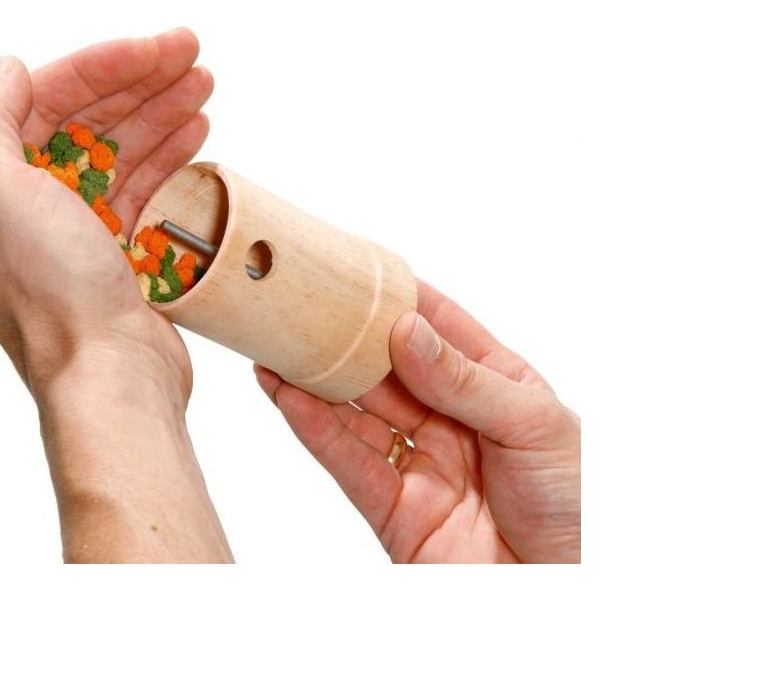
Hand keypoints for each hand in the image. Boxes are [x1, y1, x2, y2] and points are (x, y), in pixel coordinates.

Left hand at [0, 29, 210, 395]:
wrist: (110, 376)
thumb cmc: (52, 295)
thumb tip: (6, 68)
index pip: (36, 104)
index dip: (97, 68)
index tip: (151, 49)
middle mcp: (15, 208)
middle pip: (80, 122)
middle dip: (136, 83)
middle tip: (189, 54)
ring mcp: (65, 231)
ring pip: (114, 151)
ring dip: (158, 113)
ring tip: (202, 84)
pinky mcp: (108, 254)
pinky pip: (136, 187)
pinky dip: (164, 156)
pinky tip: (194, 131)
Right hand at [255, 280, 579, 562]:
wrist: (573, 587)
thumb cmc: (580, 502)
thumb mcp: (533, 424)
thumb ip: (463, 380)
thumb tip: (405, 331)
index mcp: (492, 385)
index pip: (437, 329)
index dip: (396, 299)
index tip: (355, 270)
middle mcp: (450, 419)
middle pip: (386, 370)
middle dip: (345, 339)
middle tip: (301, 307)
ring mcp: (420, 464)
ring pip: (357, 414)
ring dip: (316, 382)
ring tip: (277, 347)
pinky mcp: (395, 510)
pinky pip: (350, 464)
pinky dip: (316, 430)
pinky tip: (290, 398)